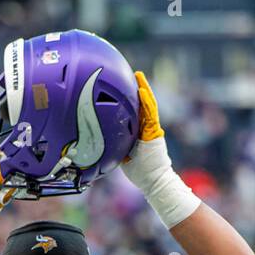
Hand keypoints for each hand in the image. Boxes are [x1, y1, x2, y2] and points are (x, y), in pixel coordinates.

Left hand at [118, 71, 197, 228]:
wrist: (154, 181)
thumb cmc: (140, 172)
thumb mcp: (123, 155)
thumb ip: (116, 144)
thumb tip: (99, 140)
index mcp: (138, 132)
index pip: (130, 111)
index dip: (125, 98)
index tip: (117, 85)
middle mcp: (146, 128)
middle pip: (139, 104)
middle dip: (134, 89)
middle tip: (127, 73)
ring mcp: (152, 129)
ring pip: (147, 105)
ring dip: (143, 89)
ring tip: (137, 76)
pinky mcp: (156, 132)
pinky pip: (151, 114)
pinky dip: (147, 102)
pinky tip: (142, 90)